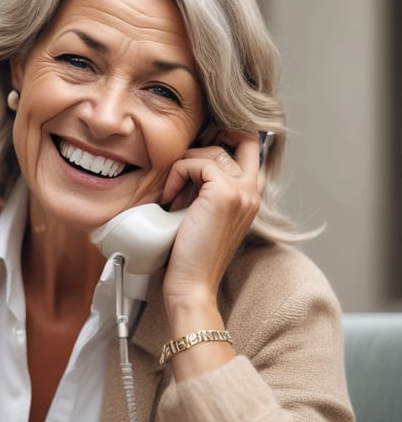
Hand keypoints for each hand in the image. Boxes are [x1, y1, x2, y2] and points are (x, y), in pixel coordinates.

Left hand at [158, 132, 260, 379]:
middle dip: (203, 146)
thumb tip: (186, 163)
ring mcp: (242, 191)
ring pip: (212, 151)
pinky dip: (176, 175)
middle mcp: (253, 191)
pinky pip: (197, 163)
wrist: (191, 284)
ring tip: (170, 194)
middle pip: (236, 140)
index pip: (251, 146)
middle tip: (179, 168)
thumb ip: (204, 189)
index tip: (193, 153)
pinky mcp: (224, 193)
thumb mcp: (202, 214)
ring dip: (183, 166)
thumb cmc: (190, 254)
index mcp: (250, 197)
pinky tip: (168, 198)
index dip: (225, 137)